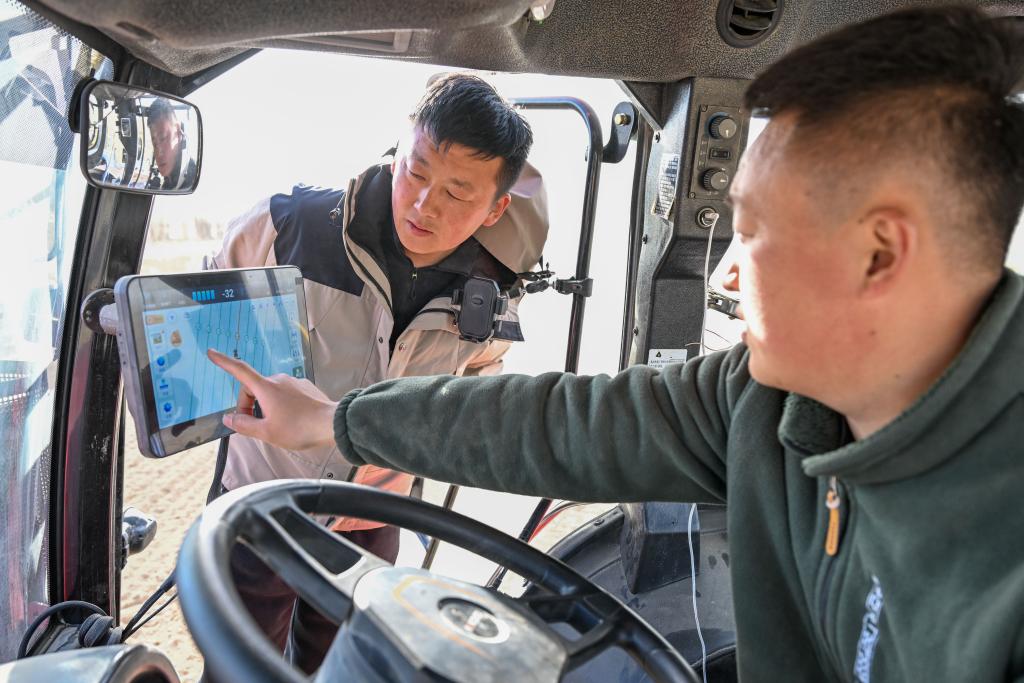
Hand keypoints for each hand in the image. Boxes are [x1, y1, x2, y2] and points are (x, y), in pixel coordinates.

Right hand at [207, 349, 337, 450]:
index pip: (240, 370)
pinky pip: (285, 394)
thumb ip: (244, 425)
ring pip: (270, 392)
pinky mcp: (305, 387)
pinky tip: (290, 420)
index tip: (211, 353)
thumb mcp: (266, 432)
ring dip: (265, 406)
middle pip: (254, 388)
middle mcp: (279, 379)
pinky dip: (280, 405)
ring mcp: (294, 382)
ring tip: (275, 426)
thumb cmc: (299, 428)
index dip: (224, 362)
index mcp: (266, 387)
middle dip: (248, 405)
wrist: (332, 424)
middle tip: (255, 426)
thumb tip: (228, 418)